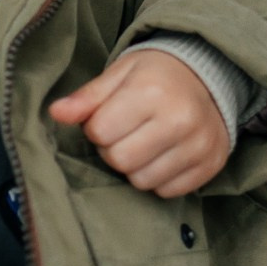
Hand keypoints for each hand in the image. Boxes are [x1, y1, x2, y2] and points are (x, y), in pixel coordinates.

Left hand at [47, 47, 229, 196]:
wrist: (211, 78)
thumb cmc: (156, 76)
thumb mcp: (119, 74)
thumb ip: (87, 97)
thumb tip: (56, 113)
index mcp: (151, 91)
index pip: (100, 132)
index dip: (96, 128)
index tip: (108, 118)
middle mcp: (179, 119)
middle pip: (120, 160)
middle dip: (113, 150)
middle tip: (124, 133)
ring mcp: (198, 145)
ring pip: (142, 181)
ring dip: (135, 167)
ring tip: (144, 144)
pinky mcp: (210, 165)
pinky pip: (168, 191)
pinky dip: (159, 178)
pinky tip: (163, 155)